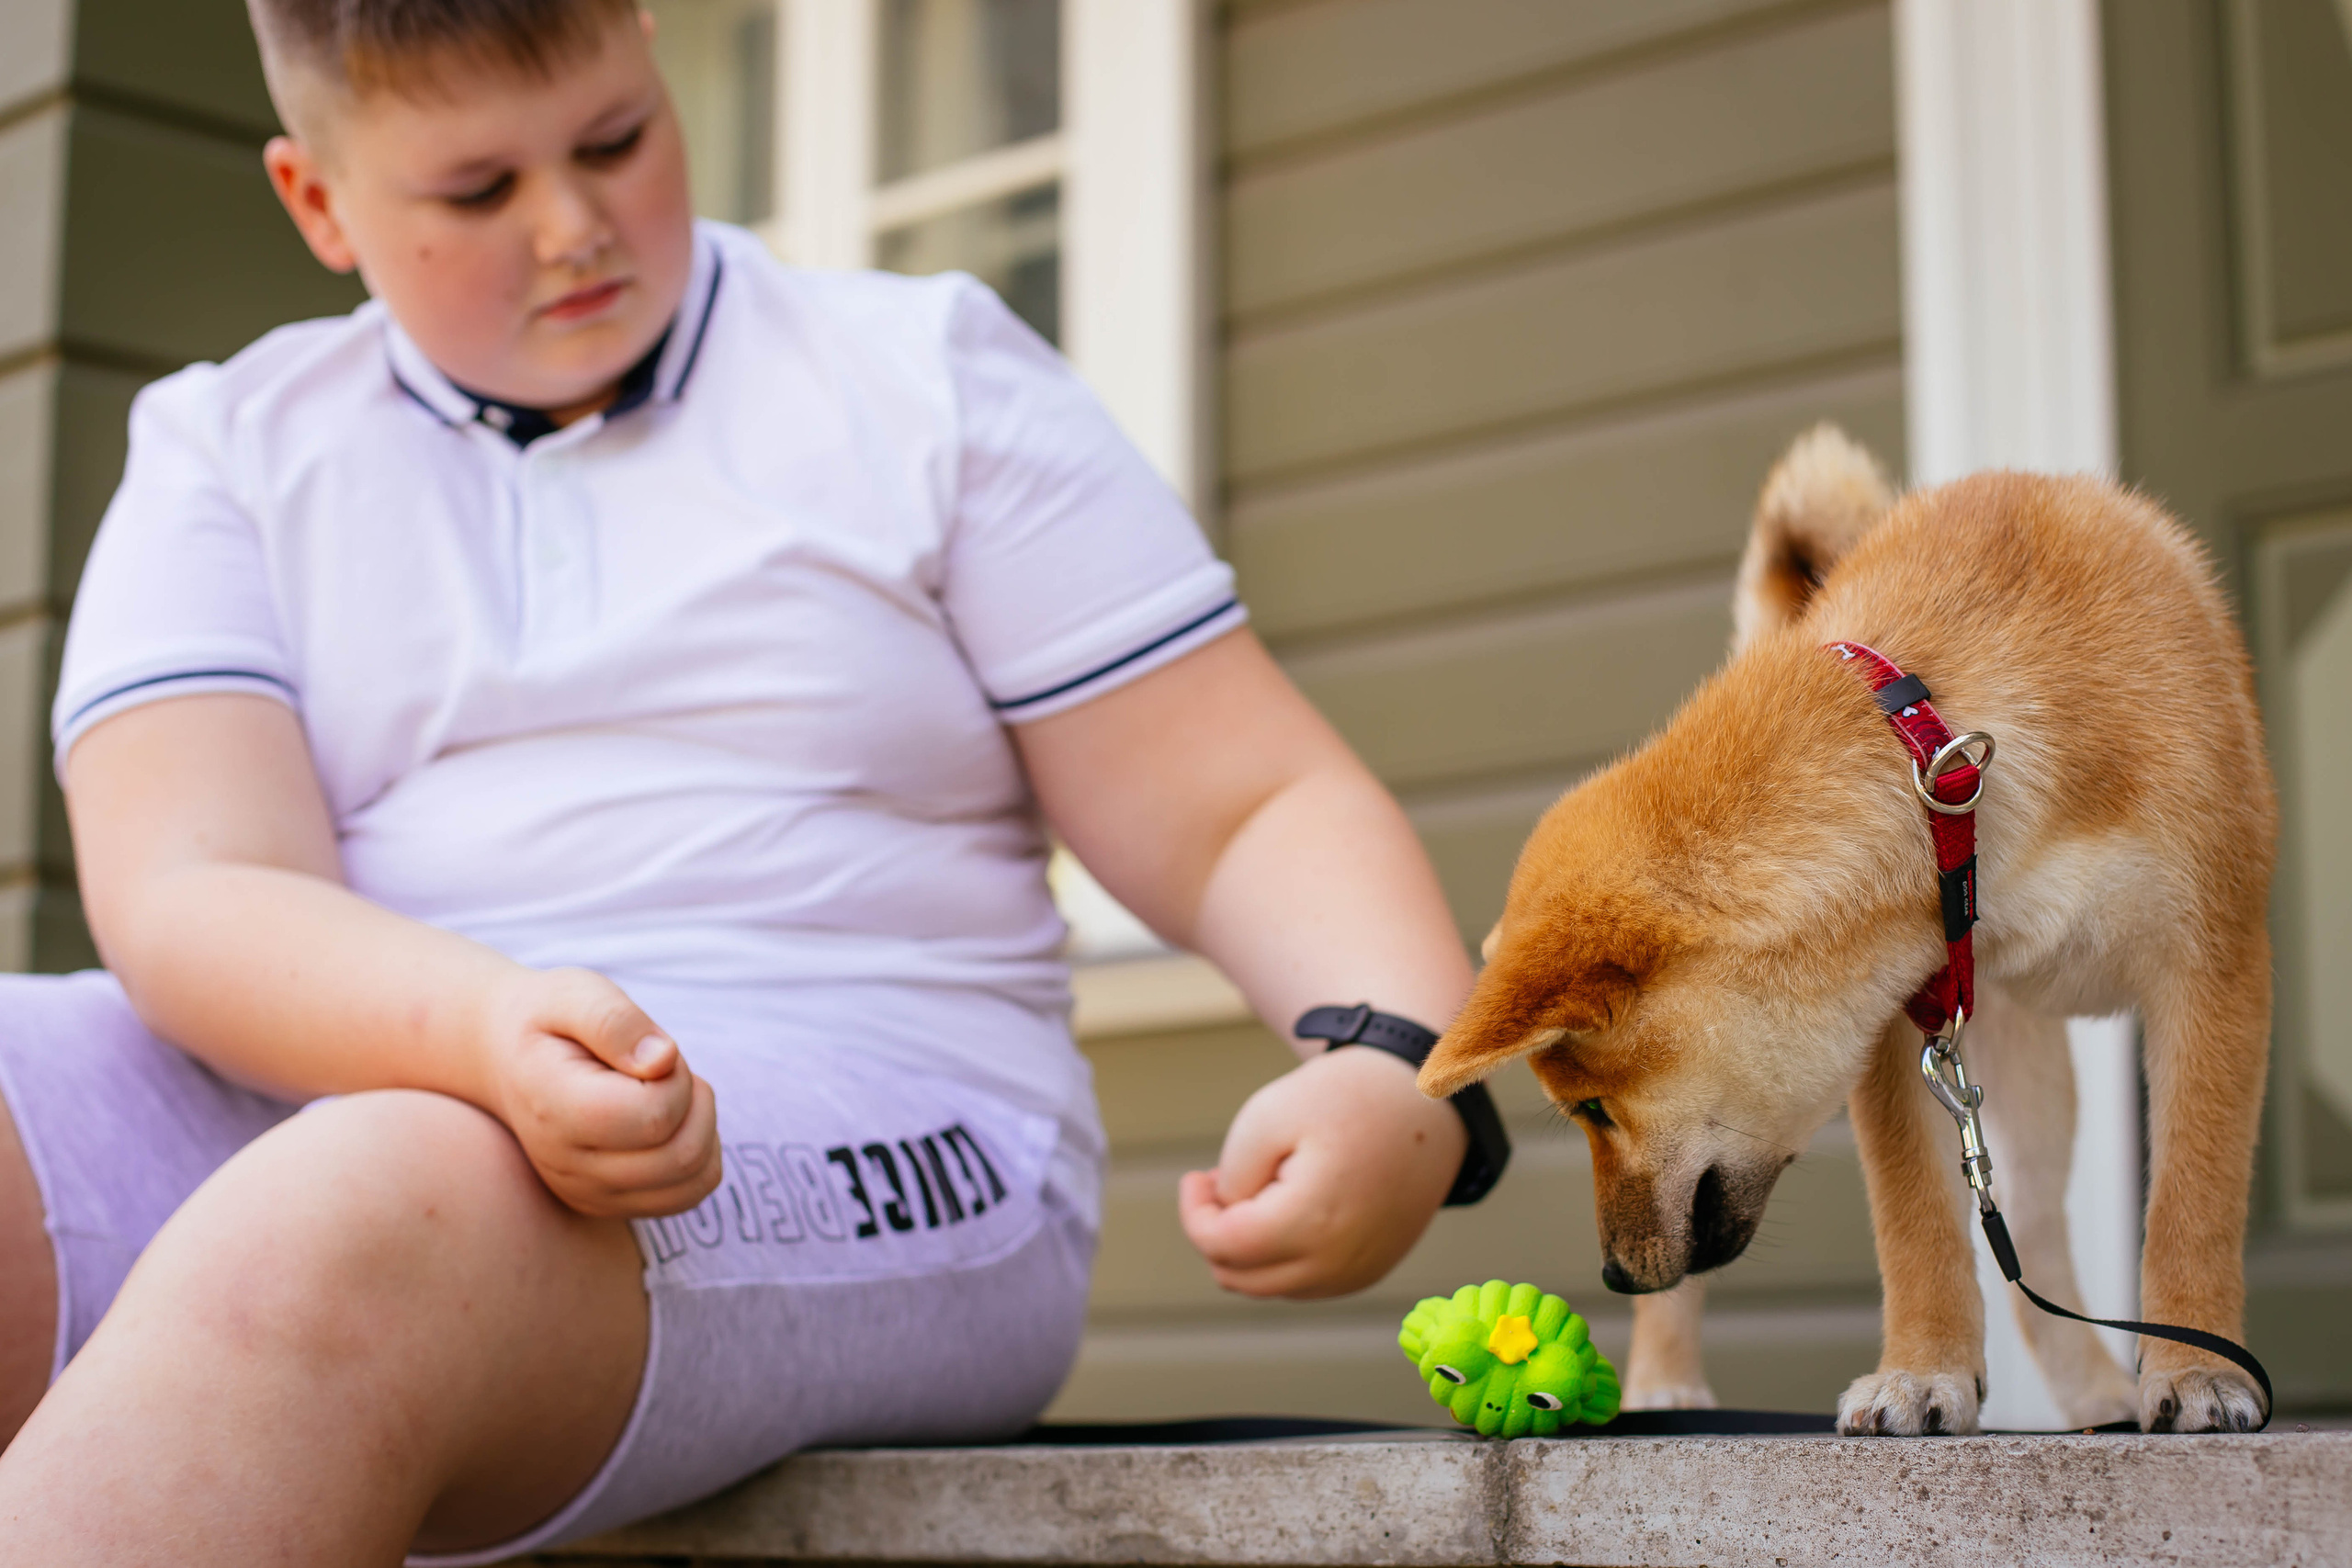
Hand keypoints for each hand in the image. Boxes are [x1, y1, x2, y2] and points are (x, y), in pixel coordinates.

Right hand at [480, 967, 721, 1217]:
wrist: (506, 1059)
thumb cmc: (548, 1020)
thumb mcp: (575, 995)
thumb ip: (617, 1023)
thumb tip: (663, 1061)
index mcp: (555, 1111)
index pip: (655, 1117)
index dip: (676, 1076)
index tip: (650, 1051)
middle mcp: (567, 1166)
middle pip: (681, 1155)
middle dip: (694, 1100)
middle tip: (661, 1069)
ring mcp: (586, 1193)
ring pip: (693, 1179)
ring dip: (701, 1128)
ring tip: (663, 1093)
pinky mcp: (606, 1205)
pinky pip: (687, 1194)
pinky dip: (698, 1155)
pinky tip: (668, 1122)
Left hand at [1179, 1045, 1465, 1297]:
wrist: (1423, 1099)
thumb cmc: (1344, 1099)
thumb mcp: (1266, 1119)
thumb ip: (1231, 1183)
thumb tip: (1226, 1228)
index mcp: (1311, 1224)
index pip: (1221, 1246)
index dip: (1194, 1211)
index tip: (1198, 1175)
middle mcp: (1337, 1264)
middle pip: (1237, 1277)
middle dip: (1217, 1232)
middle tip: (1225, 1182)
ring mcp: (1357, 1273)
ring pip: (1268, 1286)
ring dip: (1248, 1247)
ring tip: (1262, 1188)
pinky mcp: (1369, 1271)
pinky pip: (1303, 1284)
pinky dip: (1281, 1256)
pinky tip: (1290, 1207)